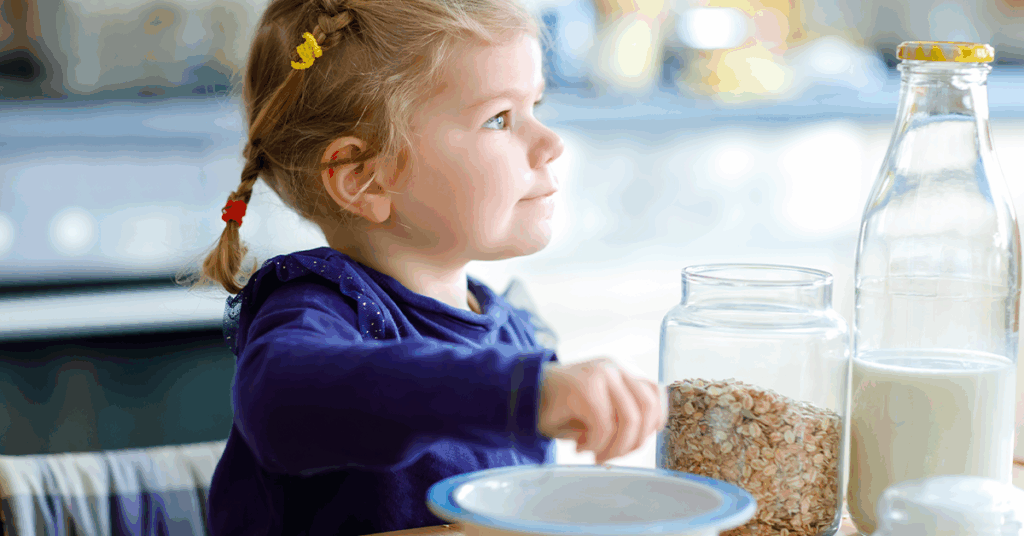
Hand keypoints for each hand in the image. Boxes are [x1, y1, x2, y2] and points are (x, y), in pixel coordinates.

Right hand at [537, 357, 667, 464]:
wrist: (520, 396)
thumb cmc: (559, 409)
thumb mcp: (597, 411)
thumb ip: (621, 415)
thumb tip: (643, 437)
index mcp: (620, 372)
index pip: (655, 394)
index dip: (654, 423)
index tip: (634, 443)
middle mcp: (613, 368)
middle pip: (647, 408)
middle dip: (634, 442)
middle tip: (613, 456)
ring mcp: (600, 374)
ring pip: (630, 419)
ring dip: (615, 447)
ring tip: (597, 456)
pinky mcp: (584, 387)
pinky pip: (604, 426)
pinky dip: (596, 445)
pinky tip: (581, 448)